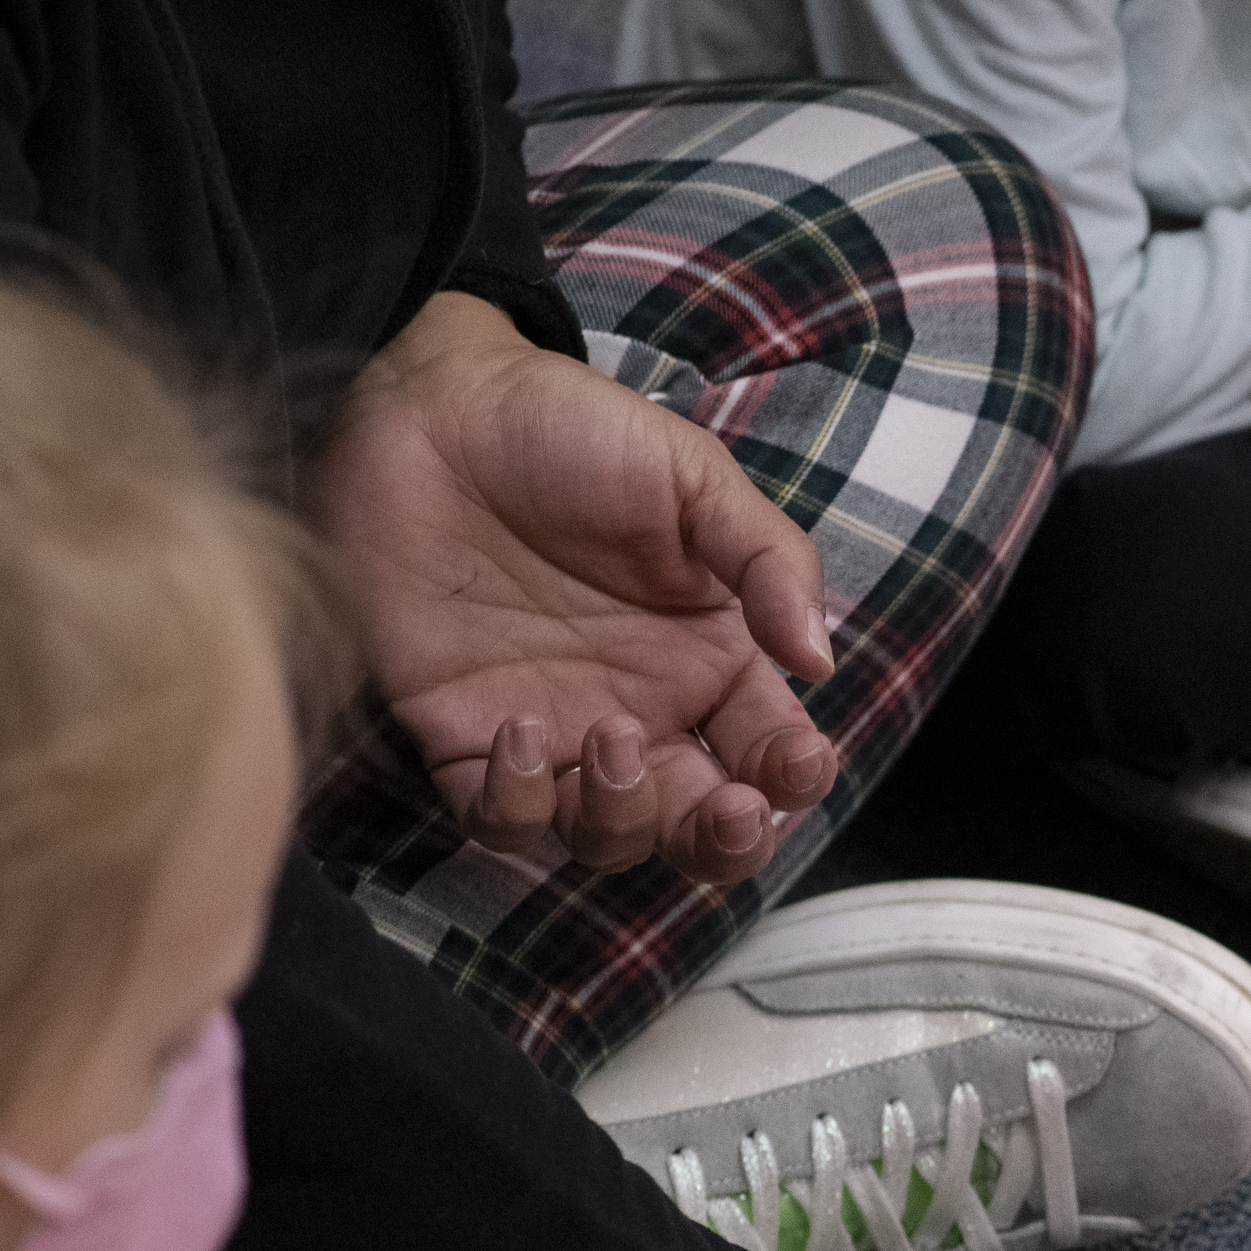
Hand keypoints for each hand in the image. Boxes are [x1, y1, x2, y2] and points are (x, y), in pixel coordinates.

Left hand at [308, 292, 838, 888]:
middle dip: (725, 842)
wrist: (432, 408)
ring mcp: (554, 735)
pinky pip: (501, 819)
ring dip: (624, 818)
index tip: (794, 761)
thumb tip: (818, 661)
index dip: (792, 779)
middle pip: (699, 827)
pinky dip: (518, 804)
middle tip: (725, 807)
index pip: (769, 755)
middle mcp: (640, 714)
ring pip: (608, 839)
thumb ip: (768, 562)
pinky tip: (518, 732)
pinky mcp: (463, 741)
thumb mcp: (693, 478)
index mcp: (708, 663)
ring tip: (611, 742)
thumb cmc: (571, 431)